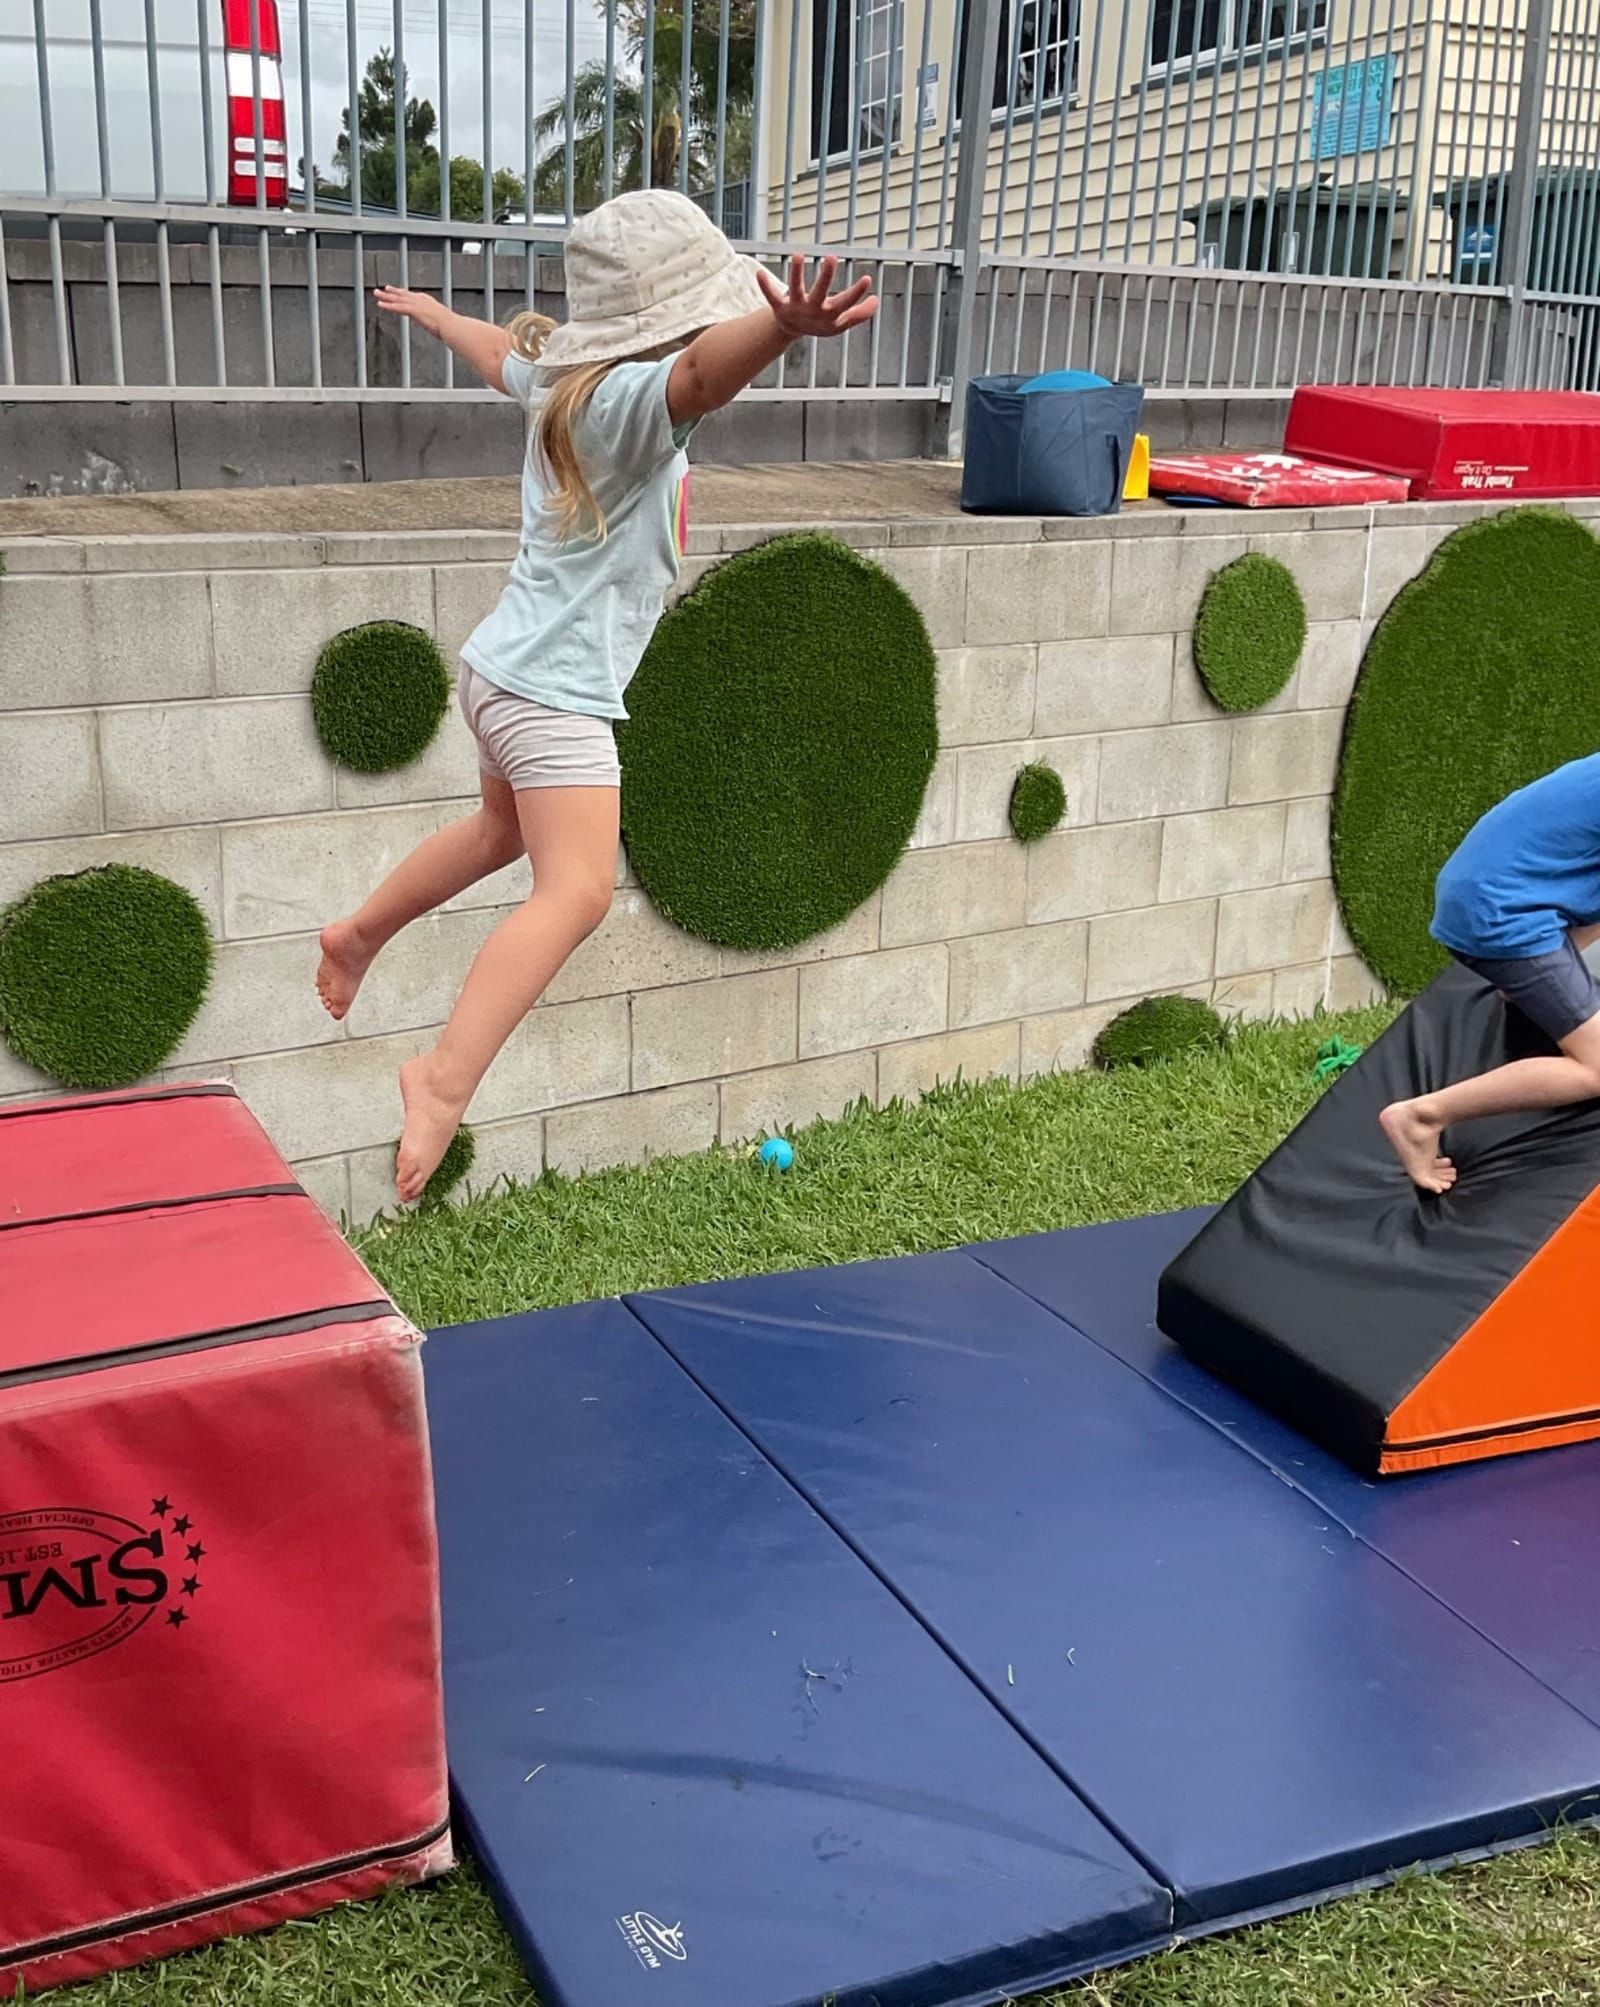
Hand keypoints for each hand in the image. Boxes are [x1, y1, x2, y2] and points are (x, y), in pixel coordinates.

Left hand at [373, 286, 447, 335]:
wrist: (453, 327)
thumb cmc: (452, 329)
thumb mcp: (445, 325)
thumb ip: (441, 326)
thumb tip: (445, 332)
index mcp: (430, 303)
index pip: (414, 296)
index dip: (405, 293)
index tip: (399, 291)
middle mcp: (422, 301)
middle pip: (404, 295)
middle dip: (393, 292)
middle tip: (384, 289)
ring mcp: (417, 305)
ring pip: (398, 299)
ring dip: (386, 296)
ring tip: (376, 293)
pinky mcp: (413, 311)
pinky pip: (398, 307)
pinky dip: (388, 305)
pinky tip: (380, 304)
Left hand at [756, 256, 878, 341]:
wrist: (792, 330)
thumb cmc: (820, 322)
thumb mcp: (840, 322)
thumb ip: (858, 314)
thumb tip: (876, 301)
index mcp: (829, 314)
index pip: (846, 303)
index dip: (857, 293)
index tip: (867, 278)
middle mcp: (812, 310)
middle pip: (821, 293)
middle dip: (826, 276)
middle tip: (832, 257)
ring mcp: (795, 308)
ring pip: (795, 290)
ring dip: (796, 274)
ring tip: (798, 255)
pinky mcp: (779, 306)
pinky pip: (771, 296)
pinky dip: (765, 286)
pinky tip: (759, 273)